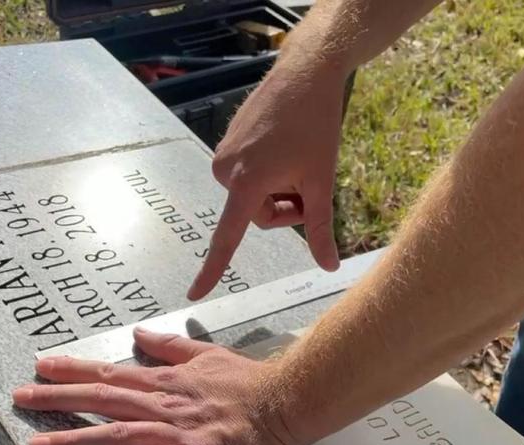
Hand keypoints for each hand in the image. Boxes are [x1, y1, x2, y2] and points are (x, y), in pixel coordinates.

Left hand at [12, 327, 297, 444]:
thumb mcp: (208, 354)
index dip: (72, 370)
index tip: (40, 367)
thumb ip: (171, 347)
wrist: (285, 403)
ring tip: (38, 444)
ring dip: (74, 438)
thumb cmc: (250, 382)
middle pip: (101, 400)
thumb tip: (141, 335)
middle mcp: (162, 403)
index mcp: (166, 380)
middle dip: (57, 400)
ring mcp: (175, 430)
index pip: (110, 373)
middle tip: (19, 399)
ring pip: (115, 433)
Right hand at [188, 53, 345, 300]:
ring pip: (253, 197)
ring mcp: (223, 156)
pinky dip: (269, 173)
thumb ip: (321, 229)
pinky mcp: (226, 145)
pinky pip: (248, 177)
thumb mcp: (322, 182)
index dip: (212, 270)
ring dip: (278, 190)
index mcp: (246, 184)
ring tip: (298, 160)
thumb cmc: (317, 125)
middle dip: (284, 209)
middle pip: (256, 216)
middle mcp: (225, 172)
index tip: (195, 294)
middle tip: (309, 184)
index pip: (227, 239)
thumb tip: (328, 268)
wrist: (306, 71)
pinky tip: (286, 146)